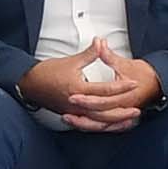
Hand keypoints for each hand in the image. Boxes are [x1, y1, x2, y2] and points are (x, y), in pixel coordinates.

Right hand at [39, 42, 153, 130]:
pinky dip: (102, 126)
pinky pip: (90, 125)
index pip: (105, 90)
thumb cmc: (48, 73)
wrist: (30, 84)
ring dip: (115, 122)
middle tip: (137, 109)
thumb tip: (100, 42)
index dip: (122, 87)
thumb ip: (90, 54)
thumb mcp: (71, 61)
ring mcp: (74, 112)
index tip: (134, 83)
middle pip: (105, 112)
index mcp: (78, 88)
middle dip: (122, 111)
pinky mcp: (72, 116)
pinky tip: (111, 126)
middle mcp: (77, 104)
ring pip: (98, 122)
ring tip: (128, 121)